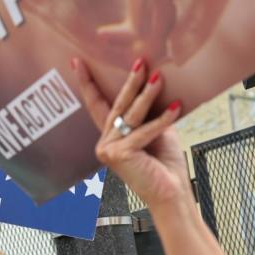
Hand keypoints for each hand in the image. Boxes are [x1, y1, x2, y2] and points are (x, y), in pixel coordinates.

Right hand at [72, 57, 186, 208]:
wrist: (170, 194)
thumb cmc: (164, 165)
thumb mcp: (157, 132)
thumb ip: (149, 113)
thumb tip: (155, 83)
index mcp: (111, 137)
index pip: (97, 105)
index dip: (87, 83)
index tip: (77, 61)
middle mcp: (105, 143)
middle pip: (117, 106)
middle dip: (129, 82)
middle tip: (140, 61)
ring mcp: (108, 150)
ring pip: (130, 116)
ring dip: (147, 94)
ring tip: (159, 77)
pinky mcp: (118, 155)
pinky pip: (143, 131)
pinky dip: (162, 119)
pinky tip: (177, 108)